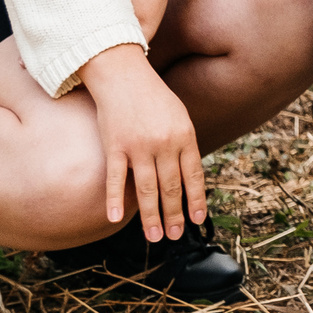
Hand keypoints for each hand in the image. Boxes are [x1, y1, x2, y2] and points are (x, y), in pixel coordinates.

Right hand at [80, 43, 203, 242]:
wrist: (123, 75)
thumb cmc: (153, 98)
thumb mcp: (179, 117)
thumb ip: (184, 145)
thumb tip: (189, 176)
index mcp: (185, 136)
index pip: (193, 175)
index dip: (196, 200)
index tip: (197, 220)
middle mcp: (164, 143)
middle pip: (171, 187)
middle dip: (174, 215)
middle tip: (175, 236)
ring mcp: (139, 146)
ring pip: (147, 189)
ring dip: (151, 216)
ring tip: (155, 237)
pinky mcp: (115, 146)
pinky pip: (116, 178)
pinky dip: (115, 199)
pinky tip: (115, 218)